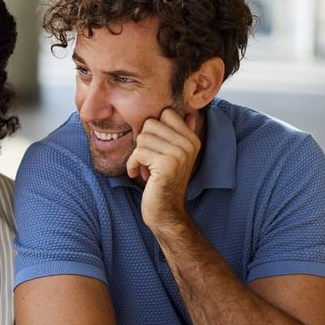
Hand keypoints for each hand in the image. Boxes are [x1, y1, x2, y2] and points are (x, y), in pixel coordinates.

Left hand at [126, 108, 200, 231]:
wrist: (166, 212)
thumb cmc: (164, 182)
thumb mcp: (174, 156)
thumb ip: (179, 134)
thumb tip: (188, 112)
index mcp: (192, 139)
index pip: (165, 113)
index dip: (152, 130)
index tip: (155, 148)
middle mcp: (189, 144)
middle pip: (150, 123)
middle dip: (143, 142)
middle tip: (149, 160)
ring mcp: (179, 153)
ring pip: (142, 137)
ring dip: (137, 155)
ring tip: (146, 168)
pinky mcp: (166, 164)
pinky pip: (138, 152)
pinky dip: (132, 165)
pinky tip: (138, 175)